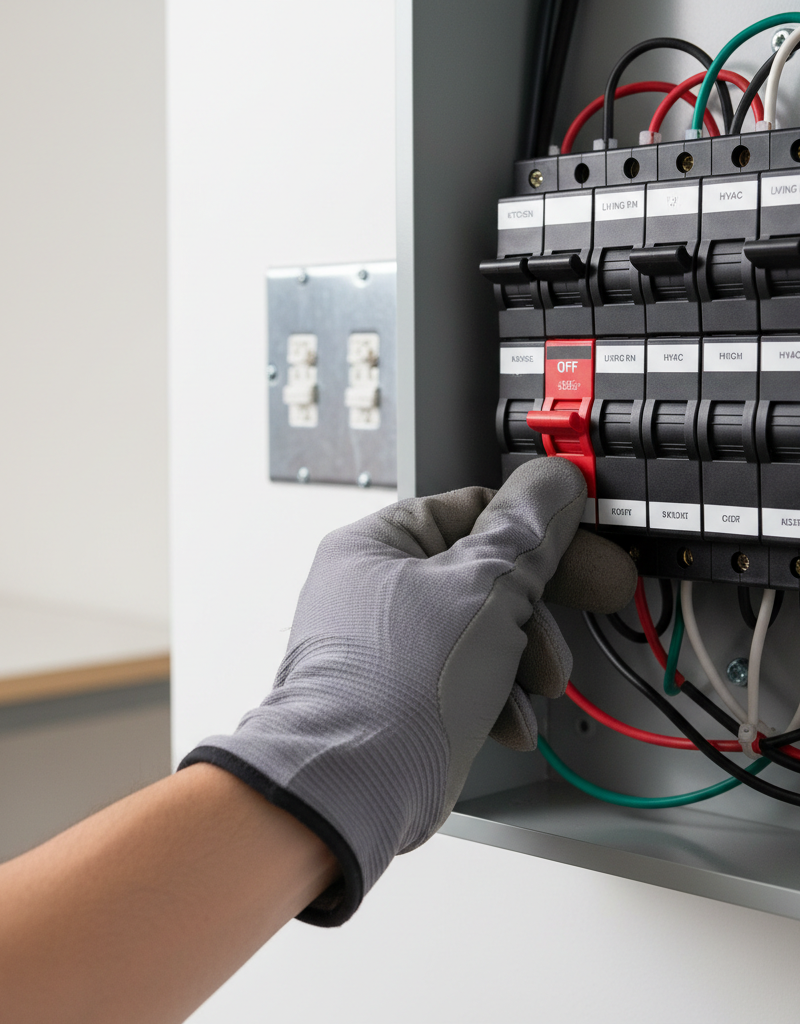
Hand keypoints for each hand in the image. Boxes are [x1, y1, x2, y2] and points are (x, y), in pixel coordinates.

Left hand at [180, 458, 635, 924]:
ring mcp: (385, 645)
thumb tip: (554, 483)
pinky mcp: (398, 695)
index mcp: (379, 542)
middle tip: (575, 618)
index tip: (583, 548)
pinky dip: (494, 696)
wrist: (350, 791)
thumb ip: (527, 534)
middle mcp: (374, 589)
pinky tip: (509, 721)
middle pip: (484, 576)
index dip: (539, 531)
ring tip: (534, 685)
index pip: (476, 510)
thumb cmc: (393, 689)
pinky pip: (463, 676)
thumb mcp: (485, 592)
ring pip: (481, 630)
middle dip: (534, 611)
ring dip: (521, 659)